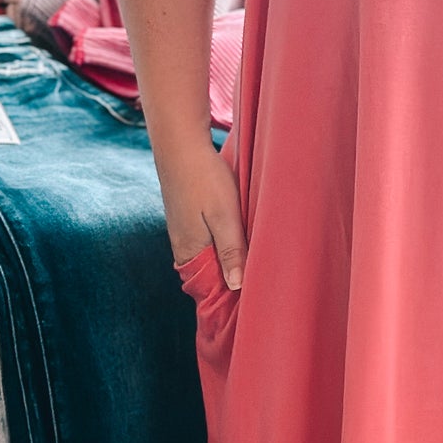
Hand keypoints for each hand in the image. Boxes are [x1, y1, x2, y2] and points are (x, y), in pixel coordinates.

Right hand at [158, 141, 247, 288]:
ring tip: (255, 262)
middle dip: (232, 279)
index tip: (254, 296)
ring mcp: (184, 233)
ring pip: (210, 256)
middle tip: (262, 281)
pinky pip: (208, 242)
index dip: (230, 294)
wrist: (181, 145)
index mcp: (189, 252)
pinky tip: (239, 238)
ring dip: (230, 260)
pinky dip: (223, 245)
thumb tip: (237, 286)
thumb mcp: (225, 217)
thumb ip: (231, 251)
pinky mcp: (189, 219)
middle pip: (210, 274)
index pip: (209, 288)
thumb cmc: (204, 179)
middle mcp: (183, 247)